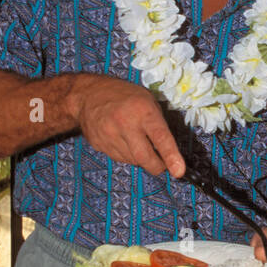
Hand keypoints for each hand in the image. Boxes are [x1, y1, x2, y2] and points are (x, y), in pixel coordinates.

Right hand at [69, 74, 184, 178]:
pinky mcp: (100, 145)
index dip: (171, 156)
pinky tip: (124, 141)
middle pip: (145, 157)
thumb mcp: (147, 100)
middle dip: (157, 167)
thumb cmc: (124, 96)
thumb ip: (158, 124)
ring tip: (138, 142)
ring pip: (133, 161)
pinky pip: (120, 159)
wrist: (87, 95)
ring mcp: (110, 136)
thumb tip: (169, 151)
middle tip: (163, 166)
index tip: (179, 171)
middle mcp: (125, 124)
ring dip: (141, 158)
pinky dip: (128, 155)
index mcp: (143, 110)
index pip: (160, 137)